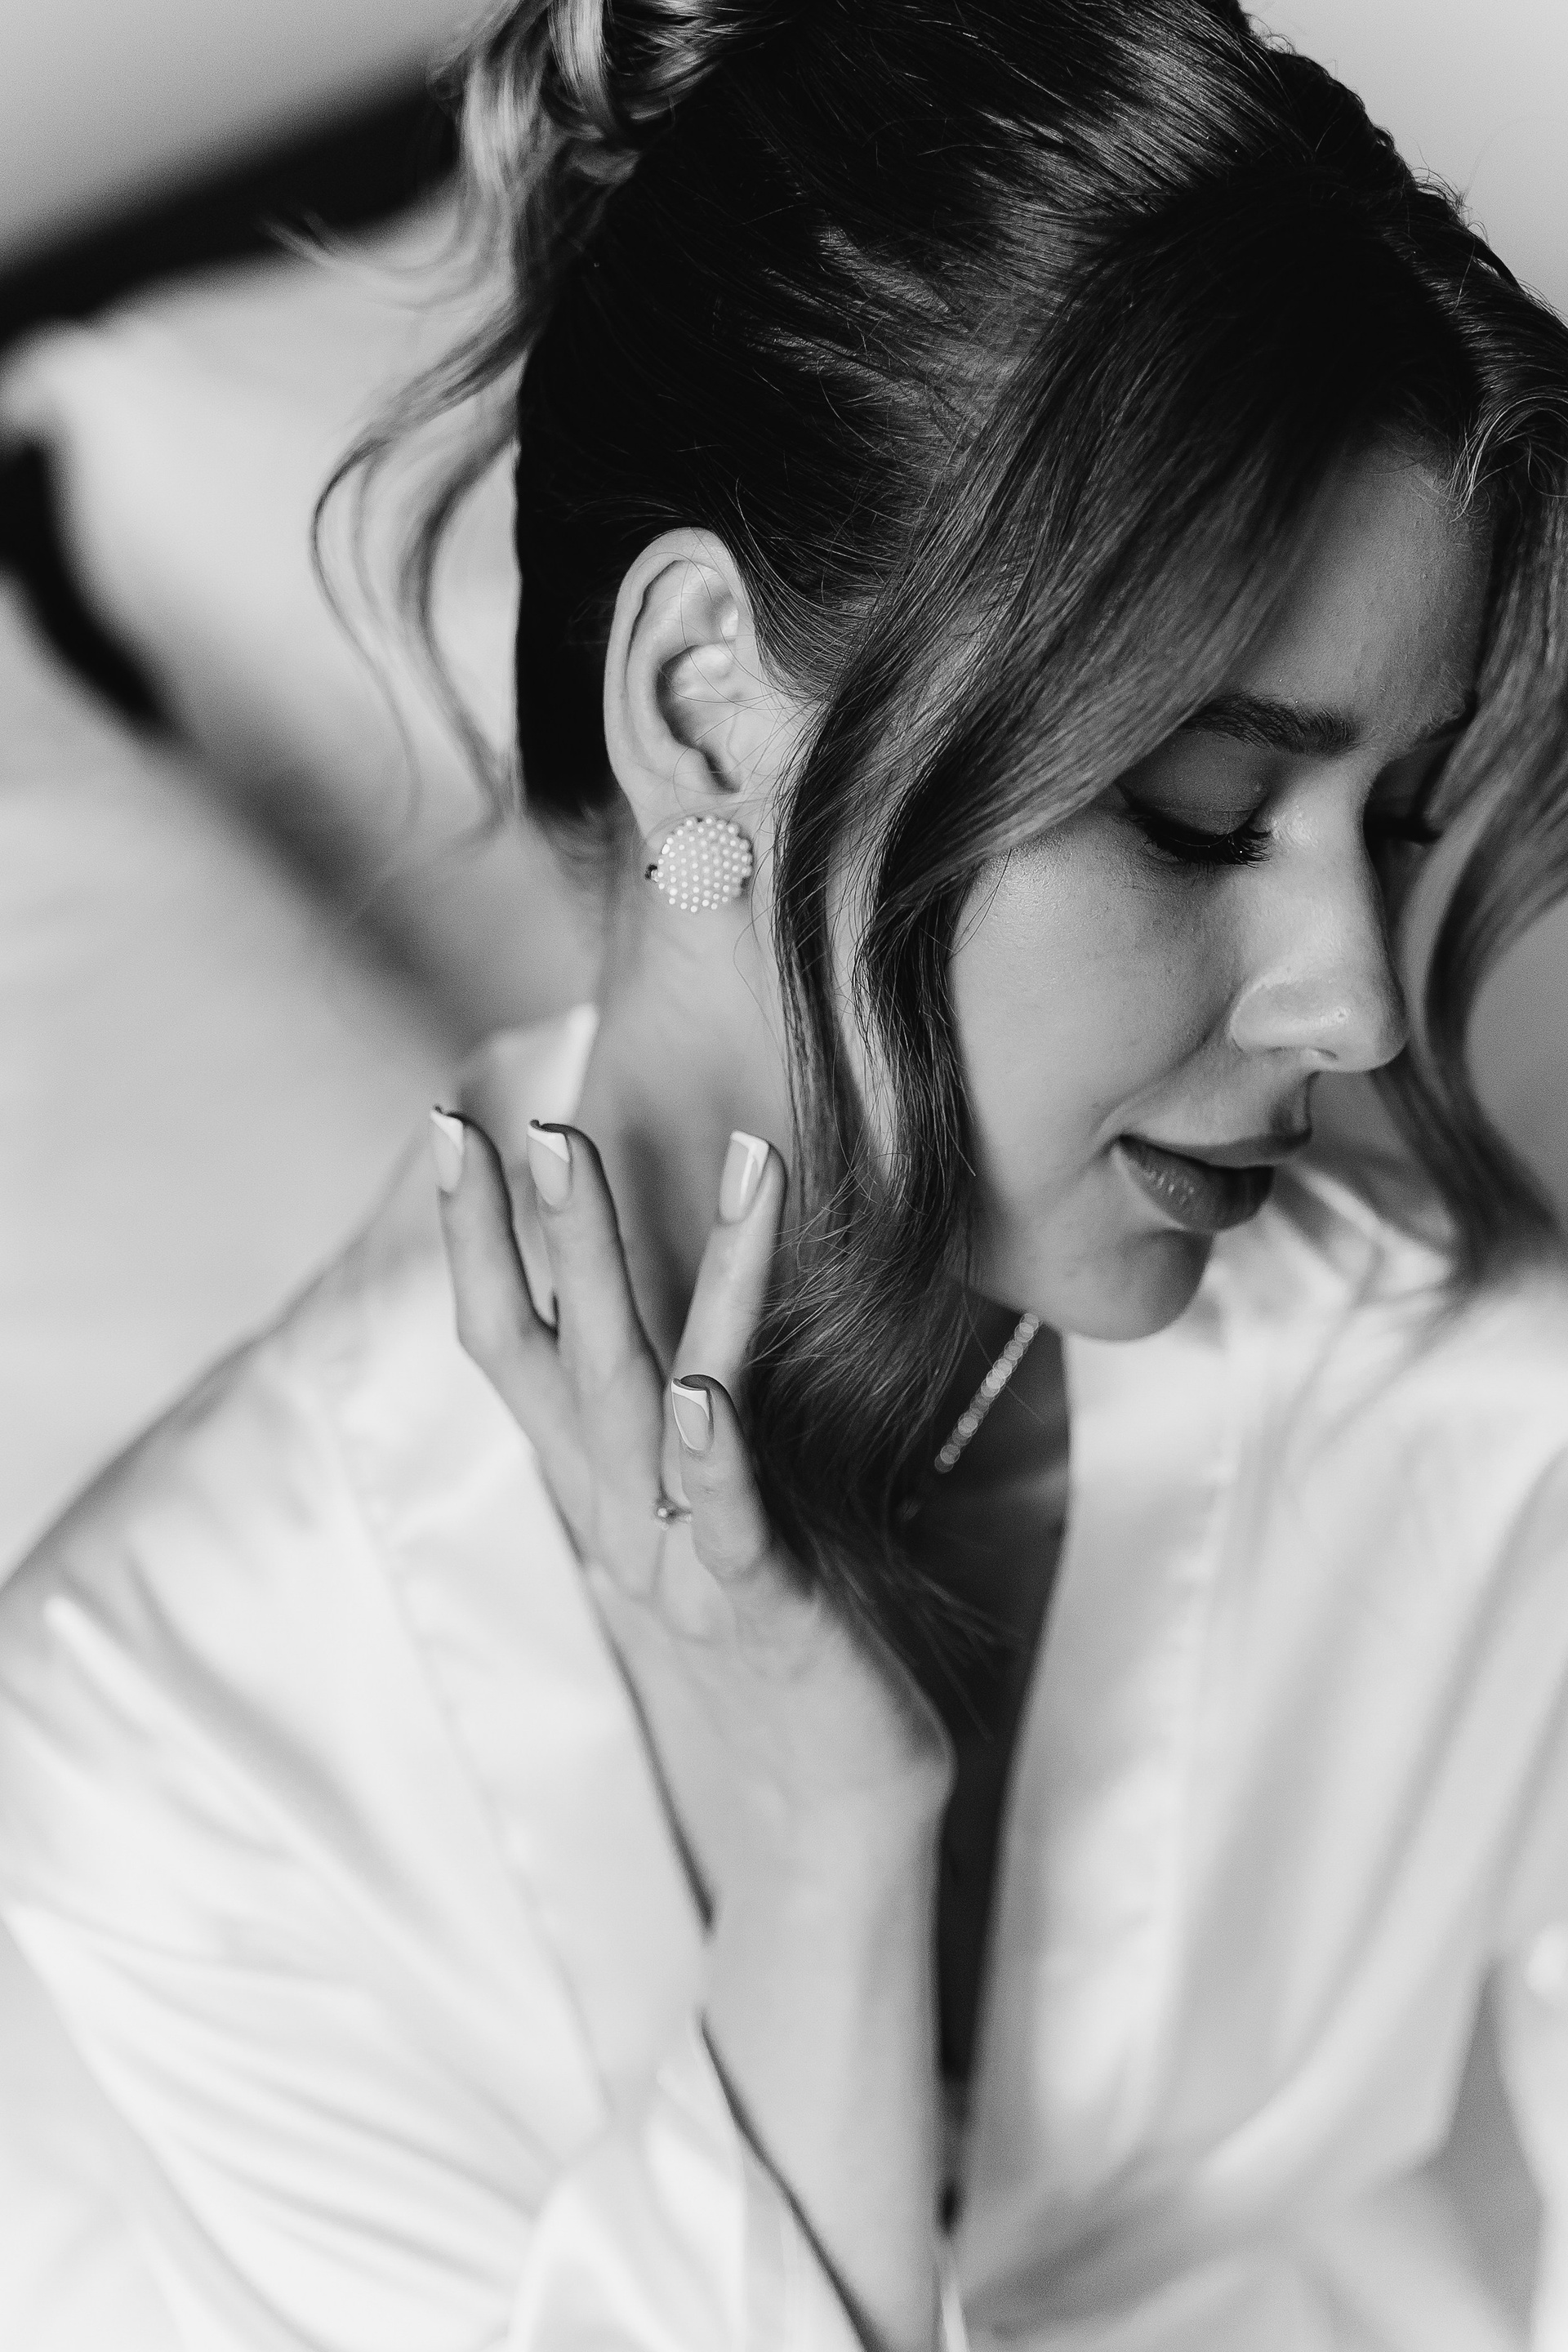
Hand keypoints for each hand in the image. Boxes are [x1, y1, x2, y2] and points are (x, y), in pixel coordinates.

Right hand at [432, 1108, 947, 2350]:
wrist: (842, 1815)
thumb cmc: (797, 1641)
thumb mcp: (725, 1513)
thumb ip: (693, 1425)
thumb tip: (691, 1319)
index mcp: (616, 1489)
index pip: (525, 1347)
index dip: (486, 1244)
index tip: (460, 1130)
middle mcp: (629, 1515)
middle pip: (558, 1355)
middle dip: (535, 1234)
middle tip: (517, 1121)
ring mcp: (687, 1559)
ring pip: (633, 1397)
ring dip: (606, 1277)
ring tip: (582, 1167)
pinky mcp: (764, 1608)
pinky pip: (728, 1522)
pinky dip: (710, 1456)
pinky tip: (696, 1394)